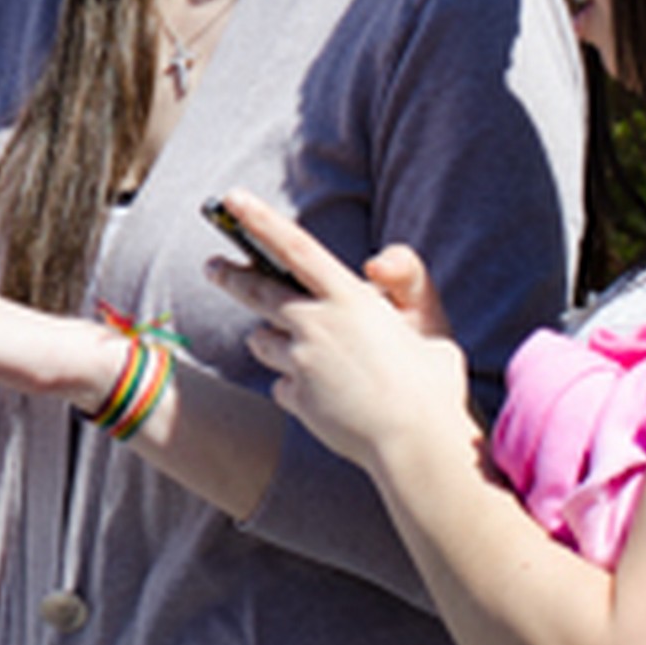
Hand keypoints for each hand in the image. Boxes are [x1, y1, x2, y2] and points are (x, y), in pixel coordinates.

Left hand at [219, 192, 476, 483]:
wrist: (418, 444)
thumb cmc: (432, 379)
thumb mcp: (429, 318)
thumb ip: (403, 281)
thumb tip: (372, 267)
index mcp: (350, 297)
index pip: (294, 247)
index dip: (259, 220)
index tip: (231, 200)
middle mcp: (317, 325)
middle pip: (258, 292)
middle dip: (230, 276)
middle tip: (213, 267)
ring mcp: (302, 364)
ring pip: (262, 342)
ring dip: (271, 340)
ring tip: (299, 348)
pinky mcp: (296, 400)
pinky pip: (282, 386)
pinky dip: (294, 386)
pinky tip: (323, 395)